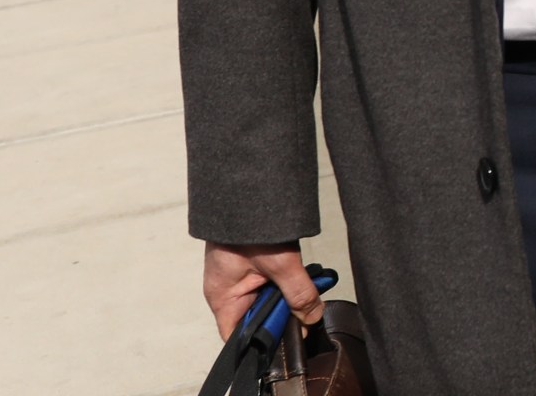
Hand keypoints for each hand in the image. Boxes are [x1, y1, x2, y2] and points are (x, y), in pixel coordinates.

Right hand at [202, 240, 321, 338]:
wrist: (247, 191)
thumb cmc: (249, 228)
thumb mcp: (280, 264)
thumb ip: (298, 294)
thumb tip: (312, 317)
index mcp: (222, 298)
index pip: (236, 337)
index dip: (259, 345)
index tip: (287, 345)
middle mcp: (228, 292)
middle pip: (255, 320)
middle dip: (281, 319)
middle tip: (307, 317)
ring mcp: (240, 278)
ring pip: (266, 300)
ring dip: (287, 299)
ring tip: (308, 295)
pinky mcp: (252, 266)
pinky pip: (271, 283)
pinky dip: (287, 283)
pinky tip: (304, 280)